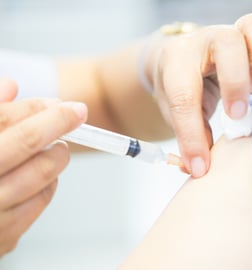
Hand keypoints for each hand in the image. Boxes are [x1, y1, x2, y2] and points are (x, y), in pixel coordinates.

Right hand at [0, 79, 86, 255]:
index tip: (69, 106)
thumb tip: (12, 85)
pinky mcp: (1, 239)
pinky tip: (43, 178)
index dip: (44, 112)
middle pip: (27, 146)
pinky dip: (47, 186)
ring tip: (57, 149)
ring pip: (40, 178)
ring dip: (55, 159)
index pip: (10, 124)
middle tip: (74, 118)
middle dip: (57, 127)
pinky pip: (37, 204)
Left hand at [146, 13, 251, 176]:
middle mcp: (209, 39)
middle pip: (227, 42)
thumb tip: (200, 170)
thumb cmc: (183, 86)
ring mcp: (239, 31)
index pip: (183, 93)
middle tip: (239, 113)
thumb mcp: (176, 111)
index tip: (201, 164)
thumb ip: (190, 136)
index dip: (192, 133)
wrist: (189, 57)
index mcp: (178, 59)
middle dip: (236, 82)